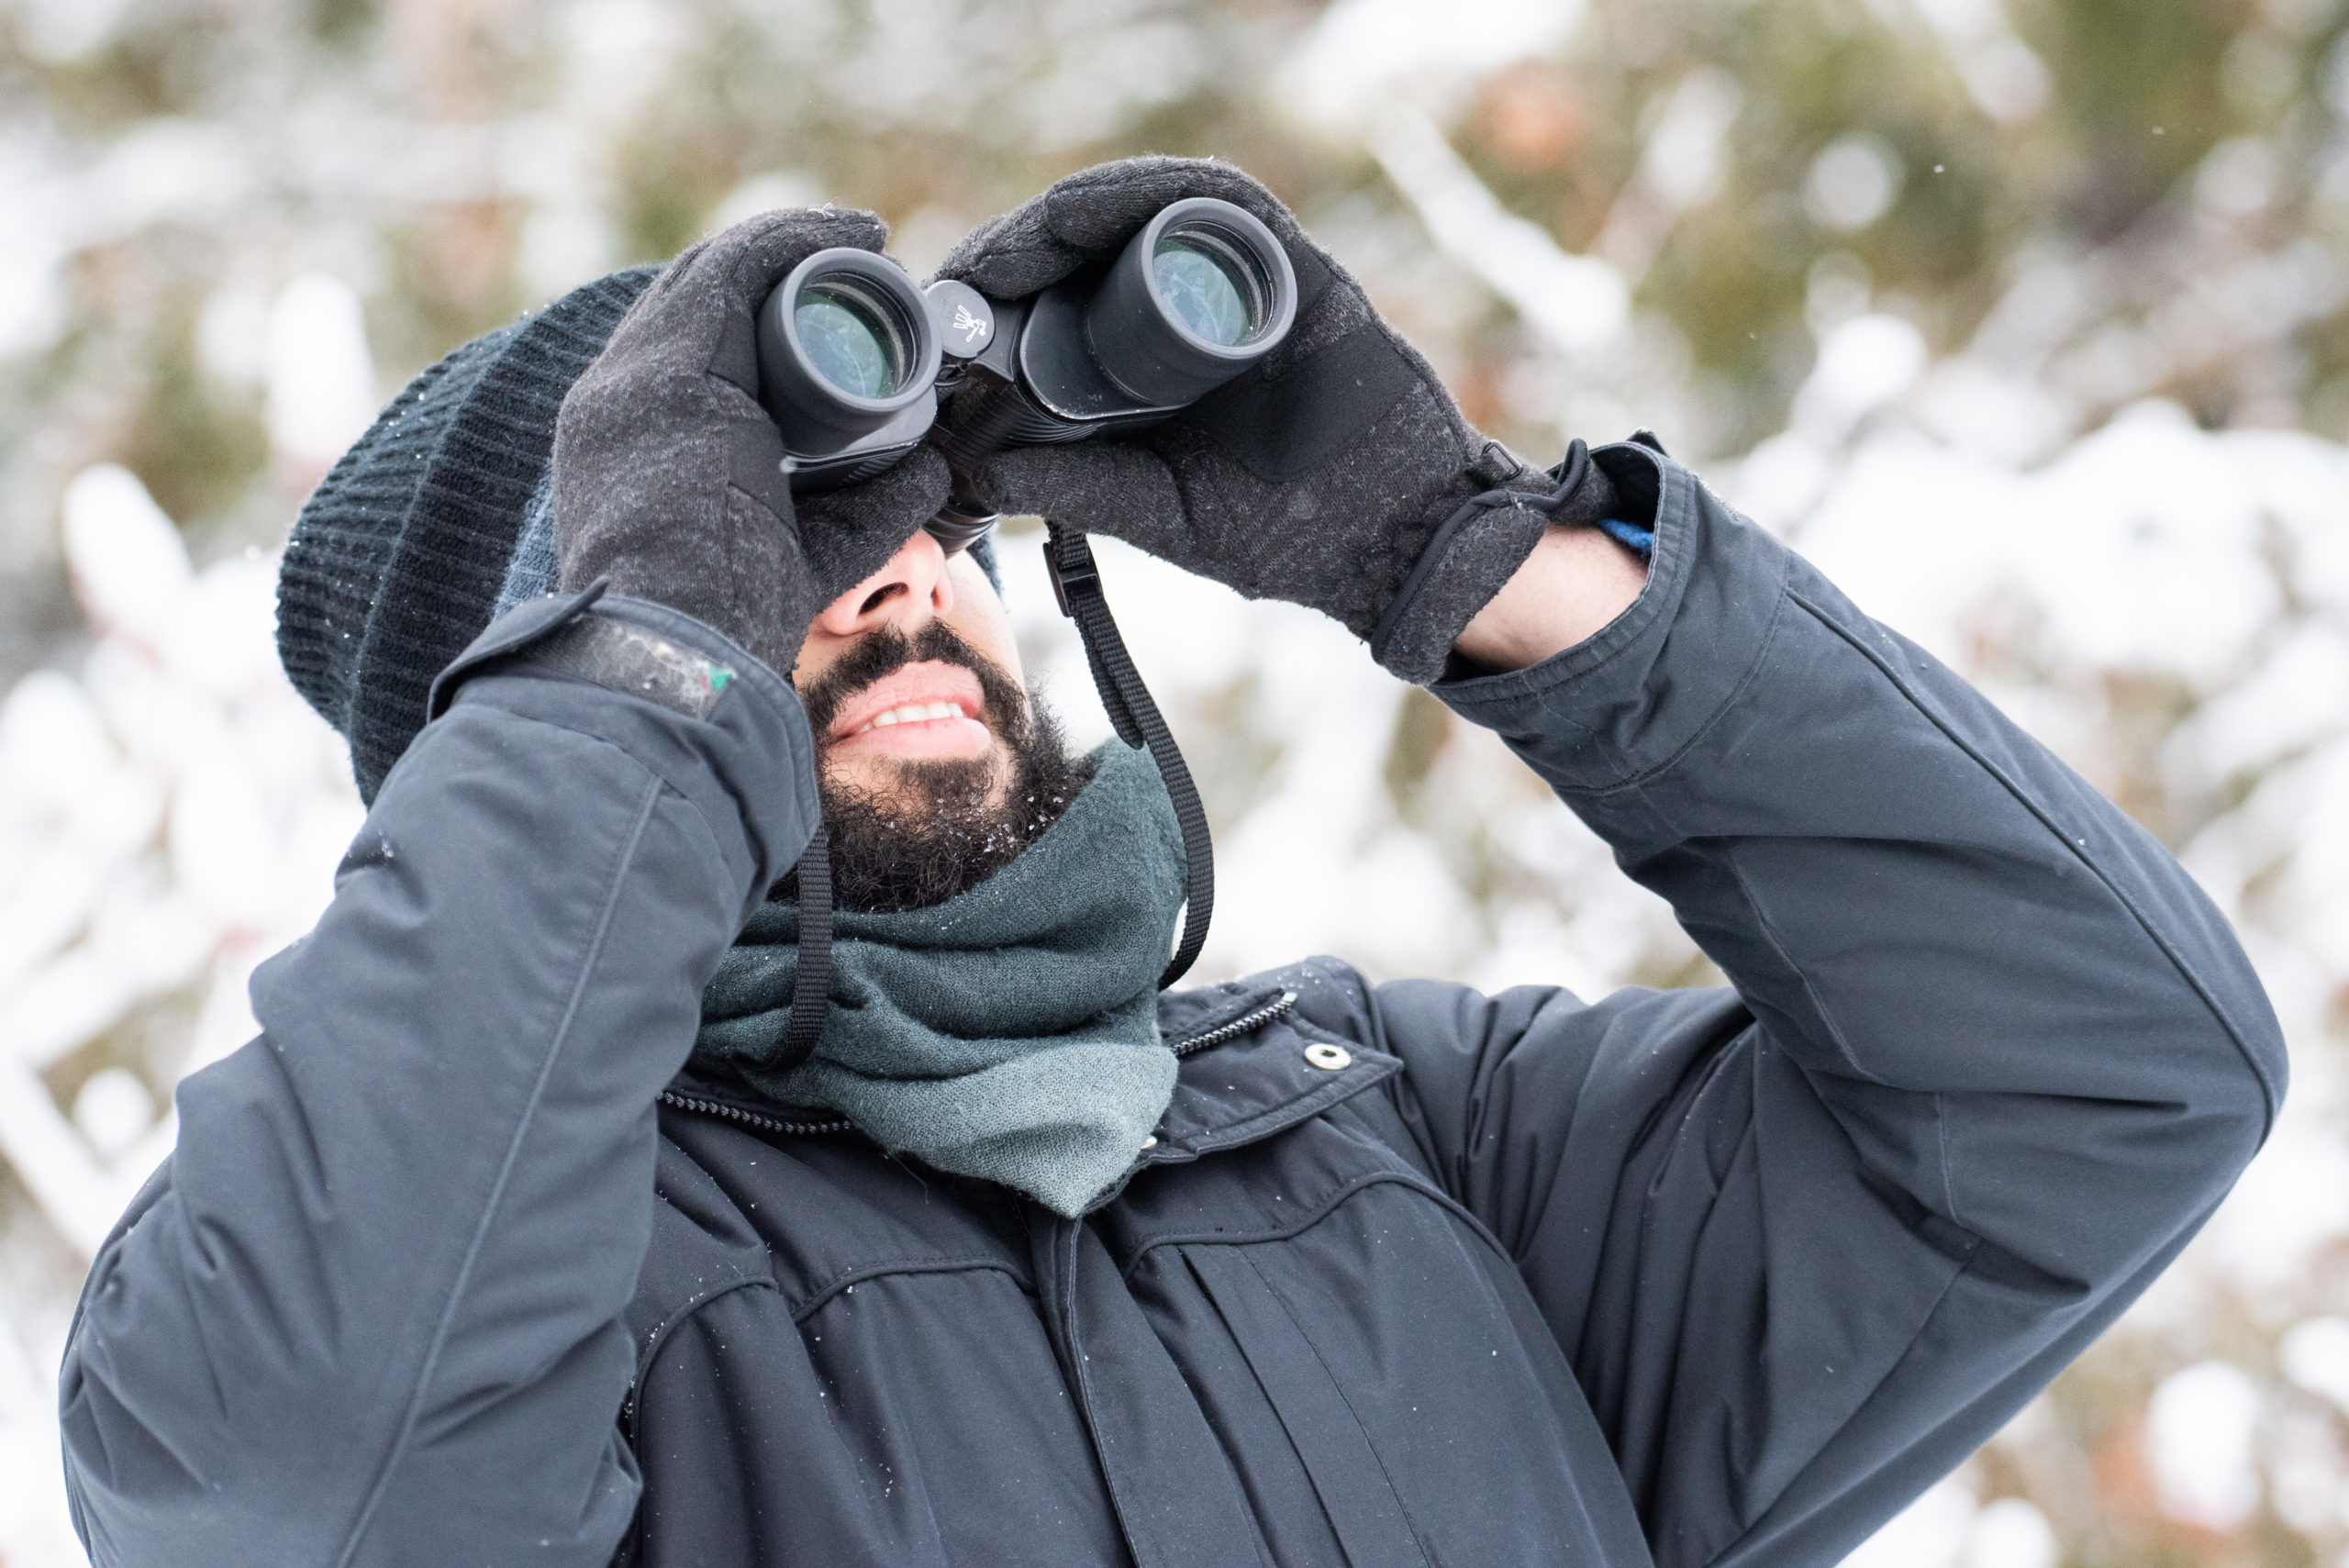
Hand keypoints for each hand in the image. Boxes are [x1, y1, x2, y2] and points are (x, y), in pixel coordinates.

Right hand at [554, 207, 949, 675]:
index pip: (692, 346)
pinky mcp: (665, 376)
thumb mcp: (812, 549)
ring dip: (794, 243)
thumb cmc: (733, 621)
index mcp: (636, 439)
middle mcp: (620, 399)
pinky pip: (729, 275)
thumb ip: (869, 508)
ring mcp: (634, 382)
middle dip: (781, 265)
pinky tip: (845, 236)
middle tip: (863, 256)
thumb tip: (935, 467)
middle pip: (699, 299)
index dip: (763, 310)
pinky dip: (790, 243)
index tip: (838, 300)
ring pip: (712, 275)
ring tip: (864, 236)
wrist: (675, 652)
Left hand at [935, 156, 1618, 682]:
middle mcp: (1185, 306)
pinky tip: (1094, 210)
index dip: (999, 290)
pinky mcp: (1289, 264)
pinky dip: (1153, 193)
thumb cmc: (1282, 534)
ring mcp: (1235, 278)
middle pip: (1089, 242)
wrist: (1388, 541)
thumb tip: (969, 475)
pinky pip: (1217, 201)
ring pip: (1141, 206)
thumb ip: (1075, 489)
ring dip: (1068, 213)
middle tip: (964, 276)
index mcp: (1147, 362)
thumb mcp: (1156, 511)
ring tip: (1013, 248)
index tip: (945, 310)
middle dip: (1018, 247)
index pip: (1061, 297)